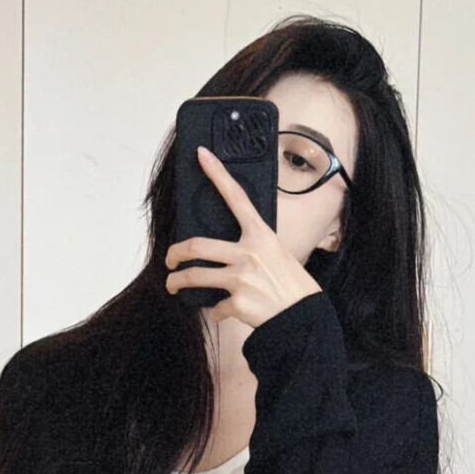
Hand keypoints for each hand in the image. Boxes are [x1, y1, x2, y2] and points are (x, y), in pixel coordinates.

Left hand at [164, 143, 322, 328]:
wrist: (304, 318)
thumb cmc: (292, 286)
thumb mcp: (277, 255)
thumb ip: (252, 247)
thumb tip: (228, 250)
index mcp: (261, 236)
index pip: (237, 197)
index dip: (217, 174)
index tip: (201, 155)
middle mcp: (248, 253)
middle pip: (197, 246)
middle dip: (175, 253)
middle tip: (170, 259)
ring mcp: (241, 279)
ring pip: (194, 277)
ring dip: (176, 282)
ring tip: (172, 285)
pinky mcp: (237, 303)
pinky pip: (214, 307)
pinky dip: (215, 311)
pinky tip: (222, 311)